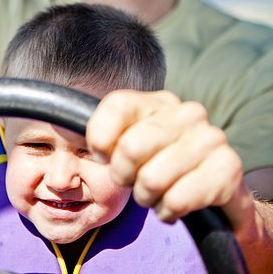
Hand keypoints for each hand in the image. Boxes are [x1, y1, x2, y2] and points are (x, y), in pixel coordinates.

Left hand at [86, 90, 272, 272]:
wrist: (218, 197)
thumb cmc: (163, 170)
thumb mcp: (133, 149)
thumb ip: (108, 139)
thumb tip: (86, 143)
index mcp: (158, 102)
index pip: (115, 105)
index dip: (100, 138)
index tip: (104, 157)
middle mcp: (186, 112)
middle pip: (130, 147)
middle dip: (124, 176)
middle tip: (135, 183)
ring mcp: (210, 137)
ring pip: (152, 179)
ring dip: (147, 197)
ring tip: (156, 194)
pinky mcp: (227, 168)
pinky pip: (177, 200)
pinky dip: (168, 211)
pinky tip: (175, 205)